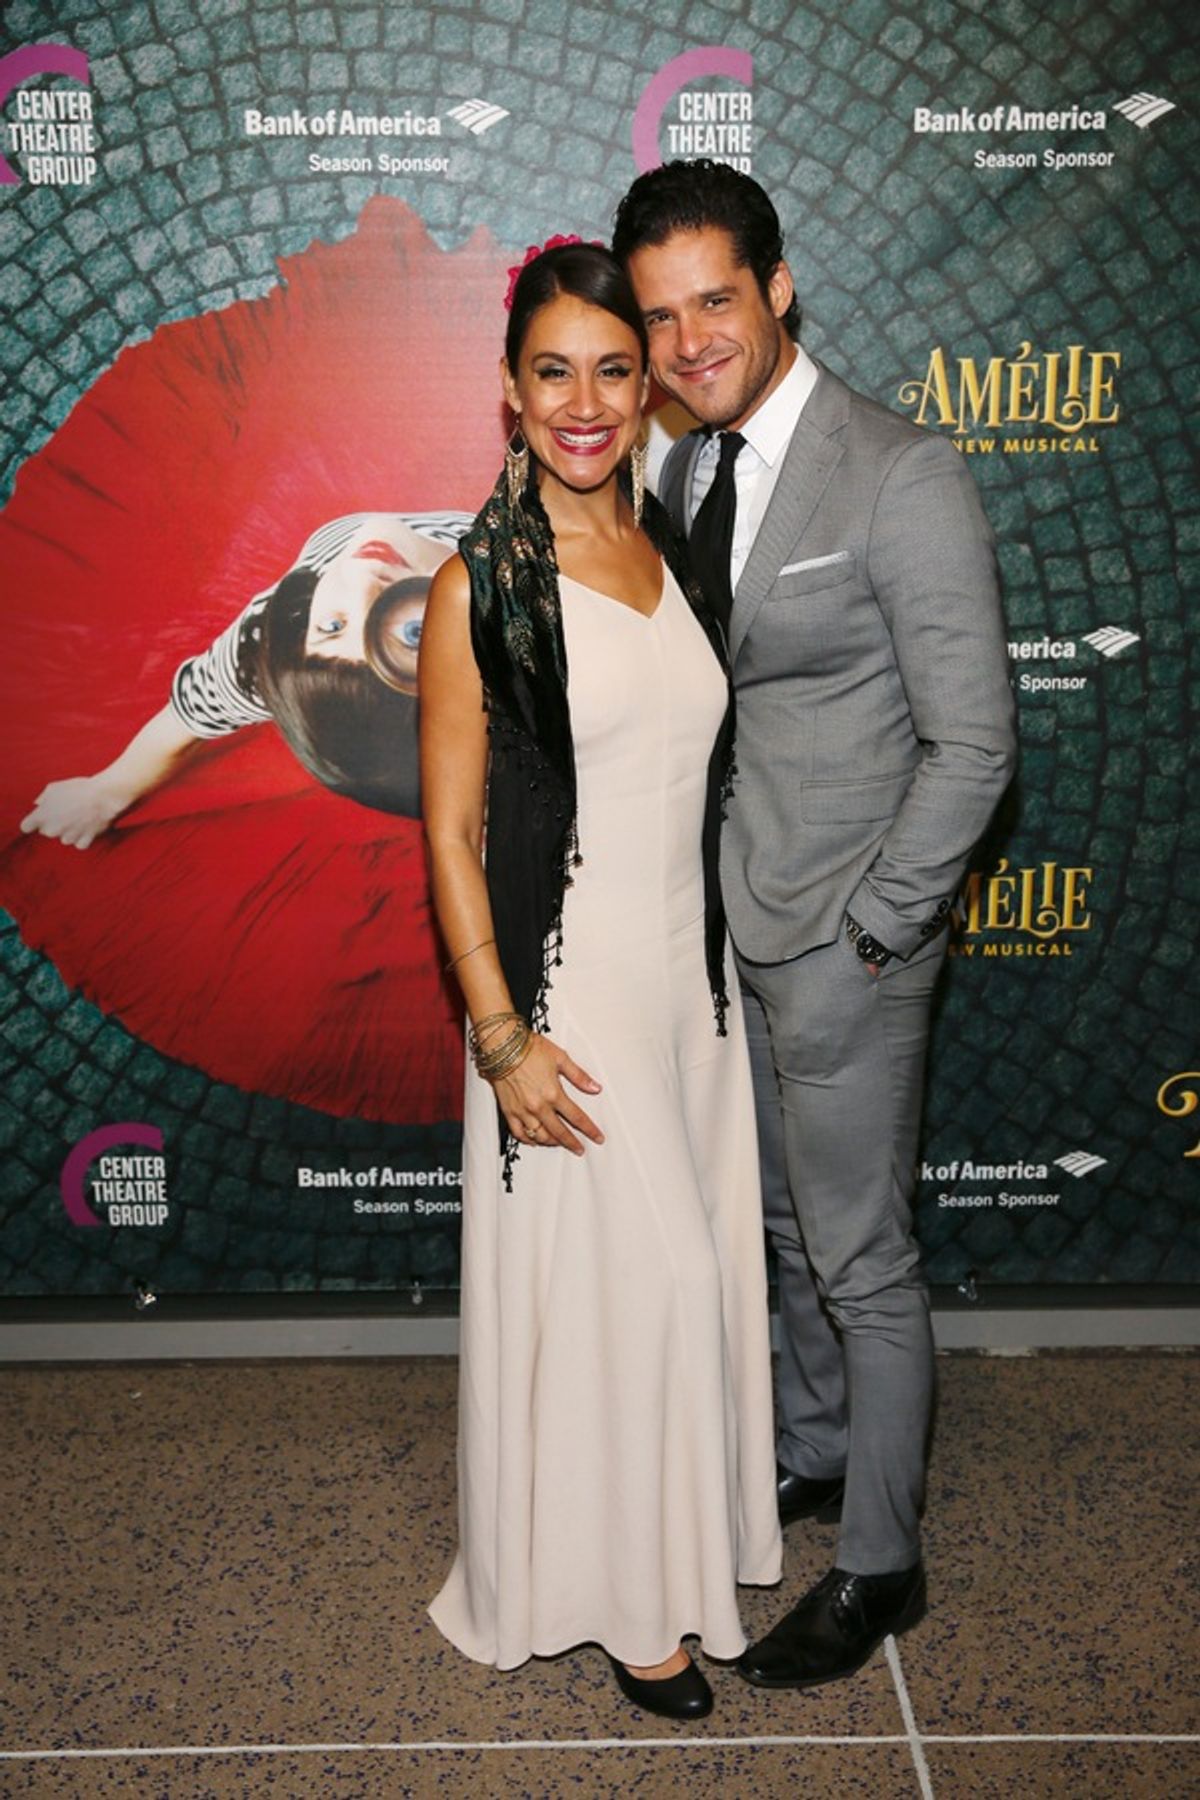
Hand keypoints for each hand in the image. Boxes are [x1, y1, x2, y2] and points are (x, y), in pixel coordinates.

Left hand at [20, 777, 129, 848]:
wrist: (104, 795)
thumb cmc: (79, 788)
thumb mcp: (54, 787)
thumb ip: (42, 798)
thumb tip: (39, 805)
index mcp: (41, 815)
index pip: (26, 827)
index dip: (32, 822)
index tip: (38, 819)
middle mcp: (52, 829)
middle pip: (46, 832)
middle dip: (53, 824)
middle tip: (66, 812)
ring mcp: (68, 836)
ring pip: (64, 839)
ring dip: (69, 831)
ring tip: (80, 817)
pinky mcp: (84, 841)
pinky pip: (79, 844)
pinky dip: (83, 838)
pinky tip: (88, 827)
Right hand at [489, 1033, 603, 1154]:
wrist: (502, 1045)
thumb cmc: (530, 1048)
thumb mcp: (560, 1058)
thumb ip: (579, 1076)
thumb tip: (595, 1088)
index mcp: (554, 1093)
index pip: (577, 1118)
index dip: (590, 1130)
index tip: (598, 1138)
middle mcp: (539, 1106)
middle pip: (560, 1132)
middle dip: (572, 1143)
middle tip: (580, 1149)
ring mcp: (522, 1111)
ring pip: (540, 1136)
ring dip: (552, 1142)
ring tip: (559, 1143)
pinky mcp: (508, 1111)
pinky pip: (519, 1133)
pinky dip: (528, 1140)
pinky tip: (534, 1141)